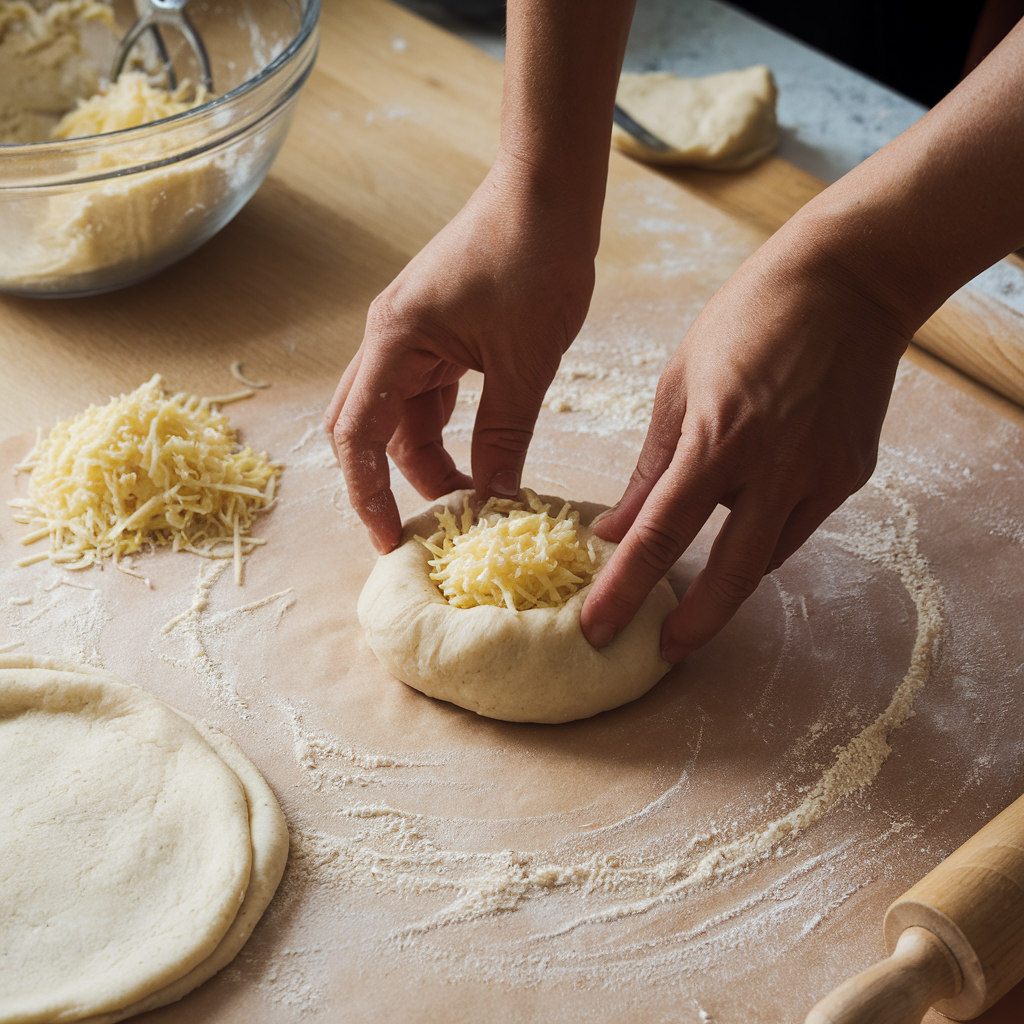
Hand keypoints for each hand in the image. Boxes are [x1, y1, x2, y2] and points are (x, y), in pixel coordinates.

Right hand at [324, 156, 597, 552]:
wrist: (549, 188)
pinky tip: (478, 457)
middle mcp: (389, 338)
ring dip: (427, 458)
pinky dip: (445, 431)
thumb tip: (494, 499)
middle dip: (394, 482)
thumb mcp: (525, 361)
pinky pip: (428, 395)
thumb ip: (504, 434)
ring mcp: (412, 334)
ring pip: (401, 415)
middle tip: (432, 530)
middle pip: (368, 428)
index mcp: (395, 339)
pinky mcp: (437, 333)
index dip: (368, 494)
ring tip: (472, 499)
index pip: (358, 435)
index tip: (390, 540)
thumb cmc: (536, 257)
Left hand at [580, 225, 911, 661]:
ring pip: (768, 555)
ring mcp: (823, 473)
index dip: (625, 588)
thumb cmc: (748, 318)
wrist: (850, 280)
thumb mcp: (679, 384)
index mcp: (718, 437)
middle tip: (662, 651)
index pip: (661, 533)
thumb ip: (650, 467)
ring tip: (695, 580)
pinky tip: (745, 516)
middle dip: (694, 623)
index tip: (597, 627)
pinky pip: (798, 524)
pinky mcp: (851, 473)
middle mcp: (776, 465)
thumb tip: (615, 528)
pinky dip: (763, 531)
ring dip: (728, 575)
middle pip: (733, 573)